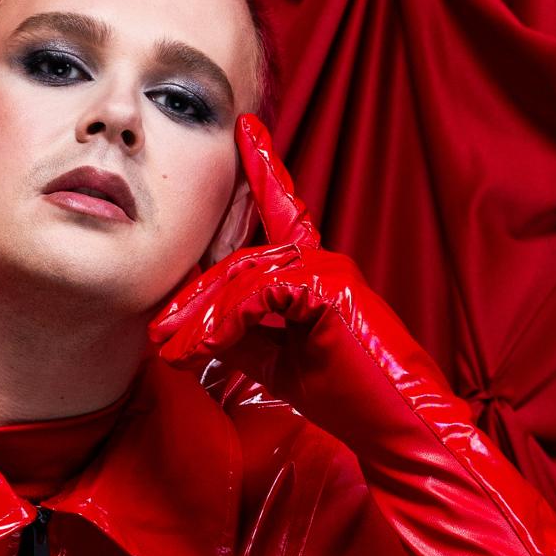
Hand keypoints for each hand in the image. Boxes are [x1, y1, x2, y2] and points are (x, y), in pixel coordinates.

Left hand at [147, 114, 366, 407]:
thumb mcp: (278, 361)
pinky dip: (225, 323)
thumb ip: (243, 335)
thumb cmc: (350, 397)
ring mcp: (328, 268)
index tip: (245, 130)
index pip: (280, 212)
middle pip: (238, 261)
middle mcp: (322, 260)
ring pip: (243, 276)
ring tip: (172, 351)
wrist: (397, 425)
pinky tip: (204, 350)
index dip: (263, 170)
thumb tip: (194, 329)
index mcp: (315, 272)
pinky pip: (259, 293)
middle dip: (193, 299)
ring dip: (201, 319)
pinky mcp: (330, 285)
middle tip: (158, 334)